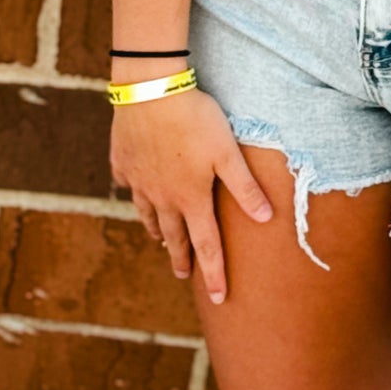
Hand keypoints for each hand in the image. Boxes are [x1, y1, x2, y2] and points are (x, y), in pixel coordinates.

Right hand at [109, 88, 272, 303]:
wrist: (150, 91)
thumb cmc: (195, 120)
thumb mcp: (228, 152)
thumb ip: (245, 187)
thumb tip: (267, 219)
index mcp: (191, 197)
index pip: (207, 244)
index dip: (214, 272)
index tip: (220, 298)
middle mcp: (162, 196)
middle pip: (173, 235)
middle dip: (181, 257)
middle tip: (184, 275)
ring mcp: (139, 181)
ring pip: (148, 214)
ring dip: (157, 230)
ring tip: (160, 240)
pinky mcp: (123, 162)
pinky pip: (129, 185)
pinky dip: (136, 193)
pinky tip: (137, 191)